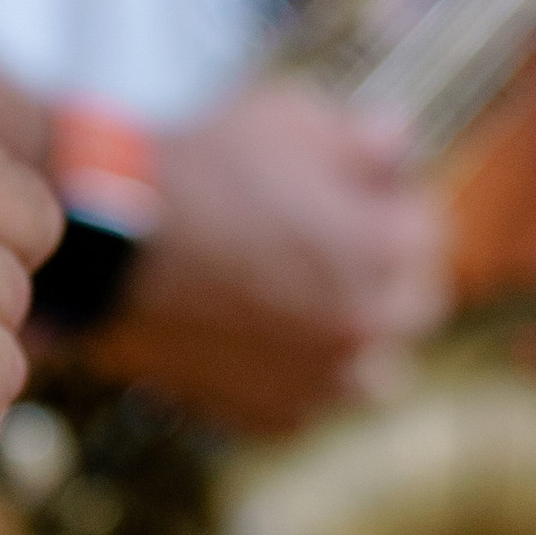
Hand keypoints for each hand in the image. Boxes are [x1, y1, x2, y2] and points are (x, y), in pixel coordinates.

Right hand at [84, 74, 449, 433]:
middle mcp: (362, 327)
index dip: (390, 210)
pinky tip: (258, 348)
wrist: (108, 245)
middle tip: (336, 258)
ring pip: (368, 376)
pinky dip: (291, 383)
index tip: (358, 201)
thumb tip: (398, 148)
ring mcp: (314, 381)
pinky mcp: (262, 417)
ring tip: (306, 316)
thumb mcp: (289, 117)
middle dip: (383, 281)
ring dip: (350, 346)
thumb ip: (363, 137)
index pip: (427, 235)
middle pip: (410, 312)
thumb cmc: (198, 172)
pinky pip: (303, 409)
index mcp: (384, 251)